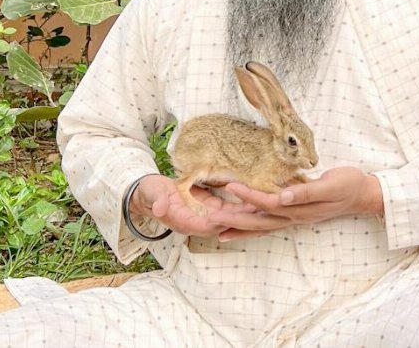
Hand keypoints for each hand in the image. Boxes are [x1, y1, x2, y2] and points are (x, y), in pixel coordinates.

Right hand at [130, 174, 257, 237]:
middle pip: (228, 223)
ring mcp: (207, 216)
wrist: (148, 194)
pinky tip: (259, 196)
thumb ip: (156, 201)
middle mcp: (200, 223)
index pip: (212, 225)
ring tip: (270, 203)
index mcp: (187, 222)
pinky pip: (231, 208)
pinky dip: (244, 204)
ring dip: (250, 212)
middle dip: (248, 218)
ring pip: (233, 217)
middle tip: (267, 210)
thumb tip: (158, 208)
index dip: (228, 220)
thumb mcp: (151, 194)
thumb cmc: (148, 193)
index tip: (244, 214)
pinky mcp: (211, 207)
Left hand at [209, 167, 383, 241]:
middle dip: (233, 220)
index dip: (249, 196)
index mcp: (300, 209)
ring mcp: (292, 218)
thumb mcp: (331, 185)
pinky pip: (266, 223)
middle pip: (258, 222)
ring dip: (238, 227)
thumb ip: (306, 192)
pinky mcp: (292, 214)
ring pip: (259, 226)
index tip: (231, 186)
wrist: (362, 194)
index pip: (269, 204)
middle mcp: (292, 217)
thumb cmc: (347, 185)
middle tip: (209, 217)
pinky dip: (249, 227)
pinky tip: (237, 226)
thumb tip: (283, 197)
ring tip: (215, 228)